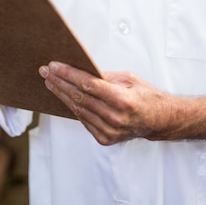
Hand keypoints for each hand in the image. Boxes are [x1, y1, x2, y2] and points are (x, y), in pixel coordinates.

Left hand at [38, 62, 205, 144]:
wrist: (159, 120)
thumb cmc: (145, 96)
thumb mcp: (129, 78)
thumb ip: (104, 76)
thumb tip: (81, 70)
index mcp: (122, 100)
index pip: (87, 85)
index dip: (68, 74)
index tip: (54, 65)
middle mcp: (114, 118)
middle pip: (79, 97)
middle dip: (59, 82)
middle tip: (46, 71)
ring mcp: (109, 131)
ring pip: (78, 110)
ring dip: (61, 95)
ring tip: (50, 82)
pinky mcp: (105, 139)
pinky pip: (83, 120)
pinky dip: (73, 107)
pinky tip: (64, 97)